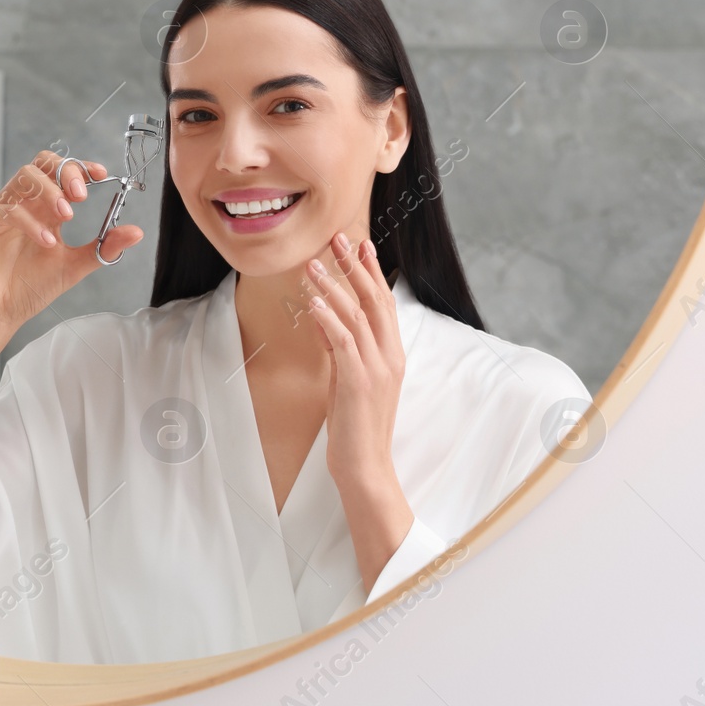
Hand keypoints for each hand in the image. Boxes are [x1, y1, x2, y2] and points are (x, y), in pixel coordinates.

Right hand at [0, 150, 143, 335]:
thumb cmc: (30, 288)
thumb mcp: (75, 265)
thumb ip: (103, 247)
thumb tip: (136, 231)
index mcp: (45, 209)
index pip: (62, 172)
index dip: (81, 167)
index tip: (101, 173)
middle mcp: (25, 203)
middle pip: (43, 163)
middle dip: (66, 172)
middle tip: (82, 194)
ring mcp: (3, 208)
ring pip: (25, 176)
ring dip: (50, 192)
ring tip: (67, 215)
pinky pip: (7, 208)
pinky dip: (30, 222)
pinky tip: (47, 242)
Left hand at [304, 233, 403, 489]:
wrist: (365, 467)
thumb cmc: (355, 426)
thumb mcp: (347, 380)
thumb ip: (340, 349)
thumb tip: (323, 319)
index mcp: (392, 355)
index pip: (384, 304)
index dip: (373, 272)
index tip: (360, 245)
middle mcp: (390, 357)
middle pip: (375, 301)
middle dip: (356, 267)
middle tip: (338, 238)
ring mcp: (377, 369)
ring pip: (357, 316)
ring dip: (334, 286)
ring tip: (313, 263)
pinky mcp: (359, 382)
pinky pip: (343, 341)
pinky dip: (328, 318)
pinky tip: (313, 301)